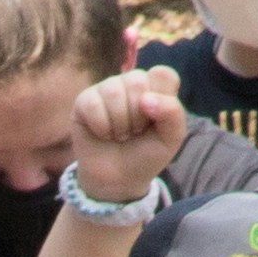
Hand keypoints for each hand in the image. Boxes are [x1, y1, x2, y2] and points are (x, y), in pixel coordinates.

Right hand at [64, 66, 190, 213]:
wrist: (118, 181)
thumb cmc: (145, 155)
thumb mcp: (171, 138)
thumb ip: (173, 113)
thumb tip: (145, 99)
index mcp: (155, 86)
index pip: (163, 75)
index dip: (162, 100)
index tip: (155, 122)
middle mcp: (131, 82)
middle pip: (137, 82)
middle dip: (138, 116)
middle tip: (134, 132)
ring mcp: (106, 89)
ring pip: (114, 92)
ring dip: (119, 123)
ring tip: (120, 135)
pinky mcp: (84, 101)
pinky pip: (93, 104)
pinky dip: (101, 126)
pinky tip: (103, 134)